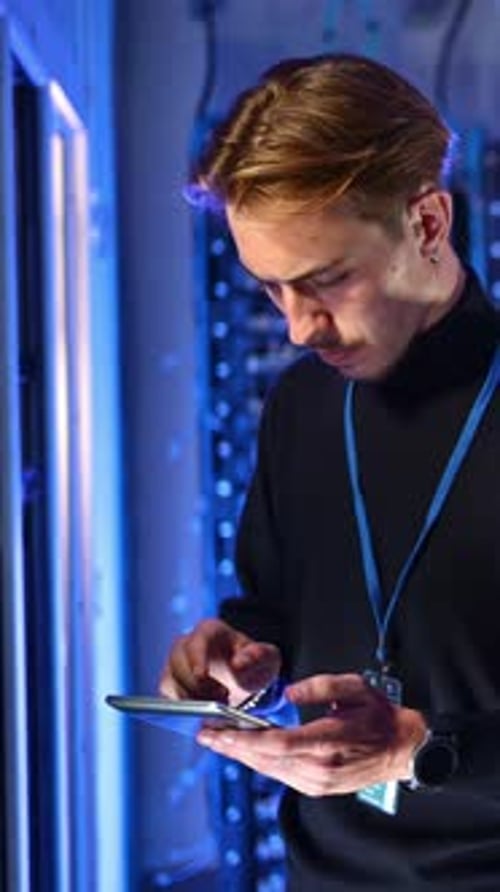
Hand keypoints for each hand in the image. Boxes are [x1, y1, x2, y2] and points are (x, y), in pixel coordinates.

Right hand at [159, 618, 281, 704]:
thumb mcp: (265, 657)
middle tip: (219, 699)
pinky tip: (202, 713)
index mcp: (209, 630)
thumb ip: (258, 655)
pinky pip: (167, 697)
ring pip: (169, 680)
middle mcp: (187, 643)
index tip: (201, 676)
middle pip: (177, 661)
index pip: (197, 640)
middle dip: (195, 684)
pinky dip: (182, 708)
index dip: (196, 658)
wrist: (244, 677)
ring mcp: (175, 663)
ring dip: (189, 698)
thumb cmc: (253, 662)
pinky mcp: (171, 684)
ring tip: (216, 706)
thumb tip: (238, 663)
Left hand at [197, 672, 426, 795]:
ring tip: (218, 740)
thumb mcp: (355, 688)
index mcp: (327, 743)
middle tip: (205, 733)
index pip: (275, 744)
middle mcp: (319, 769)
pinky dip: (261, 762)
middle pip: (265, 760)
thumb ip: (320, 686)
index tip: (217, 730)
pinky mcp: (318, 788)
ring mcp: (318, 783)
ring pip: (270, 770)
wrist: (403, 749)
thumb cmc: (380, 717)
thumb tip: (289, 691)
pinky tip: (246, 751)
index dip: (241, 740)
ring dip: (242, 756)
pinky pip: (281, 775)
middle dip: (232, 747)